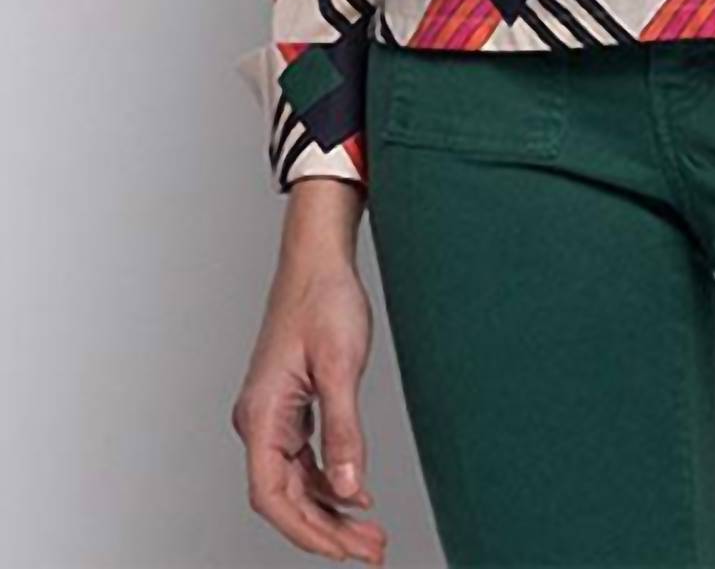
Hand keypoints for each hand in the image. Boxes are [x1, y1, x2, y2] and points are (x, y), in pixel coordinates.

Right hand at [233, 179, 386, 563]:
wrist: (318, 258)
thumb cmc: (325, 300)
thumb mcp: (341, 366)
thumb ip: (345, 432)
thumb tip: (350, 491)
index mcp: (261, 415)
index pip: (273, 497)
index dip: (308, 532)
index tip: (347, 551)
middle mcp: (259, 421)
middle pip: (285, 498)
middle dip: (327, 530)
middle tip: (373, 550)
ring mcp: (272, 416)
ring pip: (295, 482)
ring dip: (330, 511)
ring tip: (370, 535)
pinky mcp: (288, 407)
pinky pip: (303, 460)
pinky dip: (328, 483)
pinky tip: (356, 495)